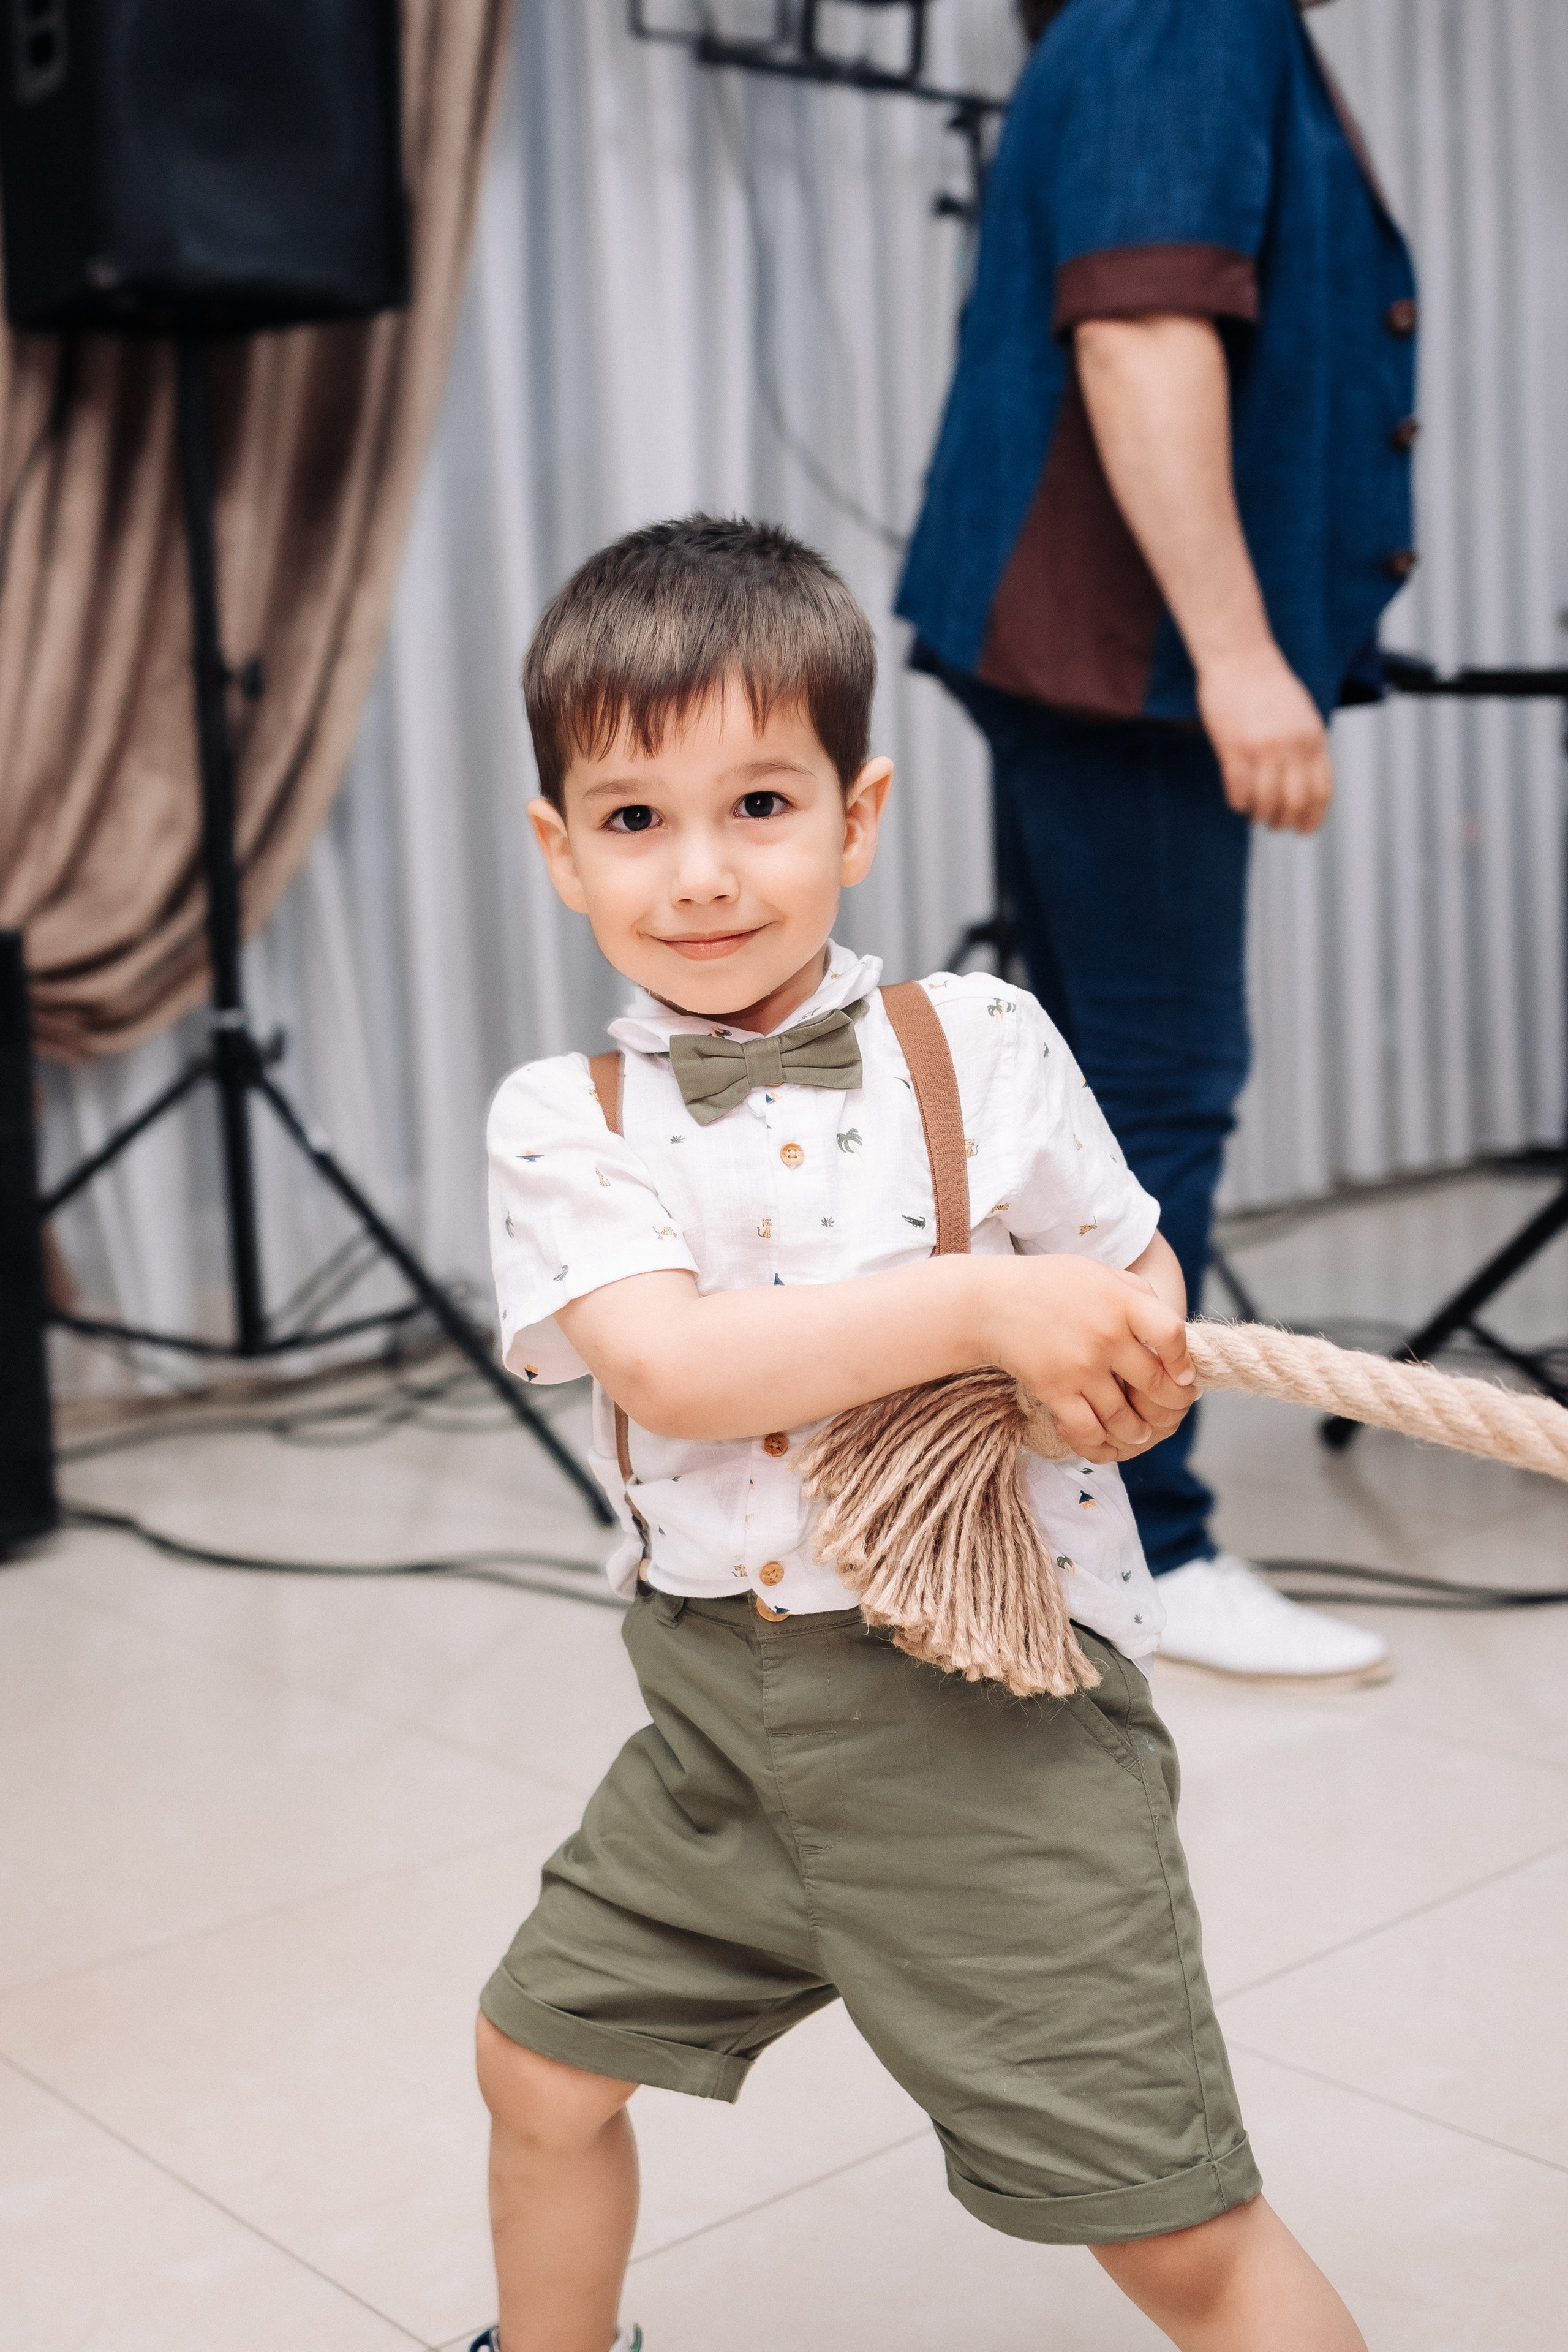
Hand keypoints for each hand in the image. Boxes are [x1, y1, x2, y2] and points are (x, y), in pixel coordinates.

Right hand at [980, 1256, 1195, 1466]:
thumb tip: (1172, 1333)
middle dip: (1170, 1406)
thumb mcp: (1099, 1273)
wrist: (987, 1302)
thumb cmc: (1047, 1285)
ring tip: (1137, 1432)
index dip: (1184, 1361)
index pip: (1173, 1336)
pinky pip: (1088, 1431)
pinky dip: (1101, 1445)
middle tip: (1169, 1411)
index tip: (1182, 1373)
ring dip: (1137, 1433)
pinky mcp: (1054, 1390)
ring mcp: (1080, 1366)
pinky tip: (1105, 1444)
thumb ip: (1138, 1294)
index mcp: (1121, 1301)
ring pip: (1125, 1418)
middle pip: (1157, 1386)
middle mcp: (1106, 1335)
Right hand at [1196, 640, 1333, 834]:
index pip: (1322, 791)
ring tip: (1254, 814)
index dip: (1314, 818)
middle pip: (1295, 803)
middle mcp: (1293, 747)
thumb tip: (1302, 784)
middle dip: (1285, 822)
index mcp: (1314, 738)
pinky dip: (1238, 803)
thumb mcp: (1301, 715)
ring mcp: (1264, 749)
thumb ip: (1306, 746)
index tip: (1304, 830)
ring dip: (1260, 815)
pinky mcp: (1234, 749)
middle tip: (1275, 825)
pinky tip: (1237, 801)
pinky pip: (1239, 791)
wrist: (1241, 657)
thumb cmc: (1267, 684)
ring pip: (1266, 802)